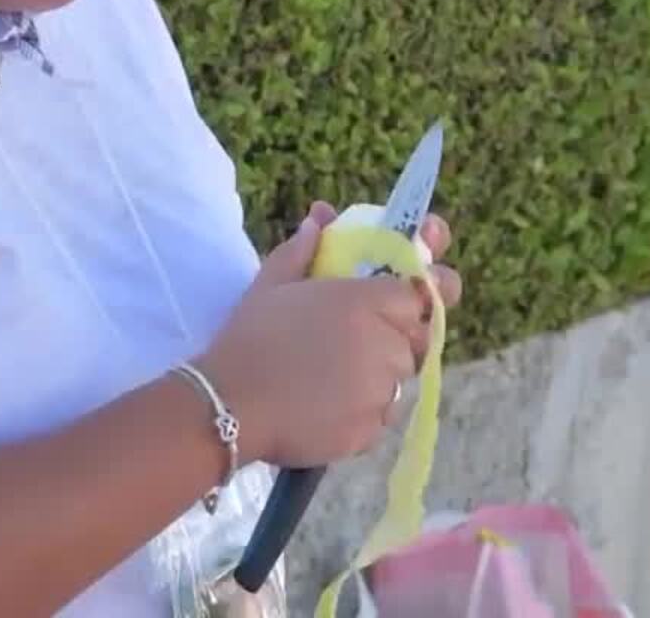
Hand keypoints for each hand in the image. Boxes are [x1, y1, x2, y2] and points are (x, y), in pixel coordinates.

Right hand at [196, 202, 459, 468]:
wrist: (228, 406)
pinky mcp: (371, 430)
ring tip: (332, 376)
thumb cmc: (249, 338)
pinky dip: (363, 410)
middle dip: (394, 337)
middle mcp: (384, 344)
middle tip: (352, 342)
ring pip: (400, 380)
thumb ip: (304, 249)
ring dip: (379, 376)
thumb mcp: (271, 284)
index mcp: (365, 302)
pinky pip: (381, 415)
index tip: (398, 302)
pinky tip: (327, 404)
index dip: (412, 298)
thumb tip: (321, 219)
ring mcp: (381, 391)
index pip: (420, 295)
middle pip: (415, 339)